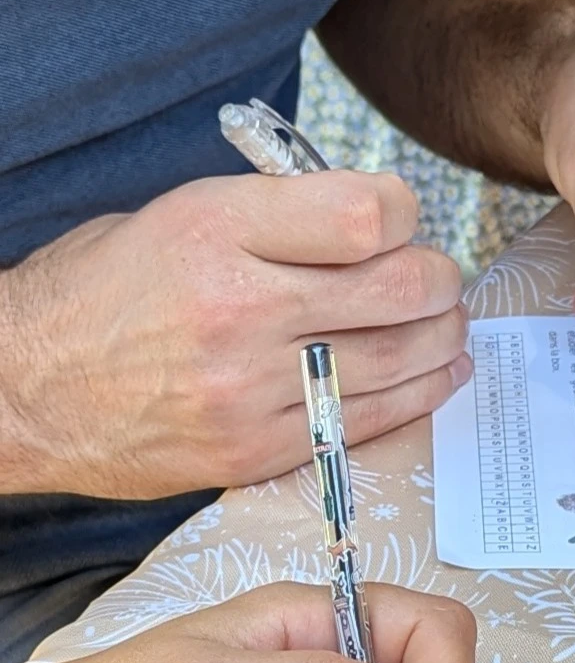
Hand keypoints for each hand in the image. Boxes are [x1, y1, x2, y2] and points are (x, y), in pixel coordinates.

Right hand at [0, 171, 470, 497]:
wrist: (21, 389)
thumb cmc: (103, 290)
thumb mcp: (179, 216)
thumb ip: (278, 217)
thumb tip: (375, 223)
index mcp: (218, 229)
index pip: (367, 215)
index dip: (406, 213)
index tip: (402, 219)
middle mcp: (241, 307)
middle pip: (401, 287)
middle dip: (439, 278)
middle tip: (437, 277)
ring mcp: (250, 388)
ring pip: (398, 359)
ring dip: (442, 337)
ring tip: (444, 324)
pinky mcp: (255, 450)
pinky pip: (367, 421)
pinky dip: (419, 394)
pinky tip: (438, 374)